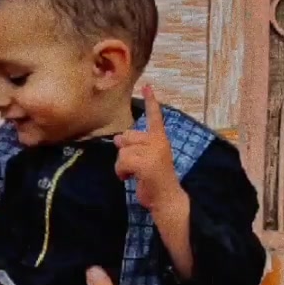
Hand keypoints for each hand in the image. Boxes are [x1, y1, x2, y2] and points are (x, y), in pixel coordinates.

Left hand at [113, 83, 177, 210]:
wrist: (166, 199)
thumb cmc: (155, 180)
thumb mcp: (145, 159)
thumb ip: (133, 146)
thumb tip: (117, 138)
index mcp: (160, 139)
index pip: (155, 117)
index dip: (151, 101)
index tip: (147, 86)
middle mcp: (158, 142)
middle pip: (127, 136)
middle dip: (124, 152)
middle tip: (134, 166)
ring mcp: (153, 152)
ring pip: (123, 151)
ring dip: (122, 166)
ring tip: (133, 174)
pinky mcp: (146, 163)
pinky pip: (123, 162)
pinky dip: (121, 172)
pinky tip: (129, 178)